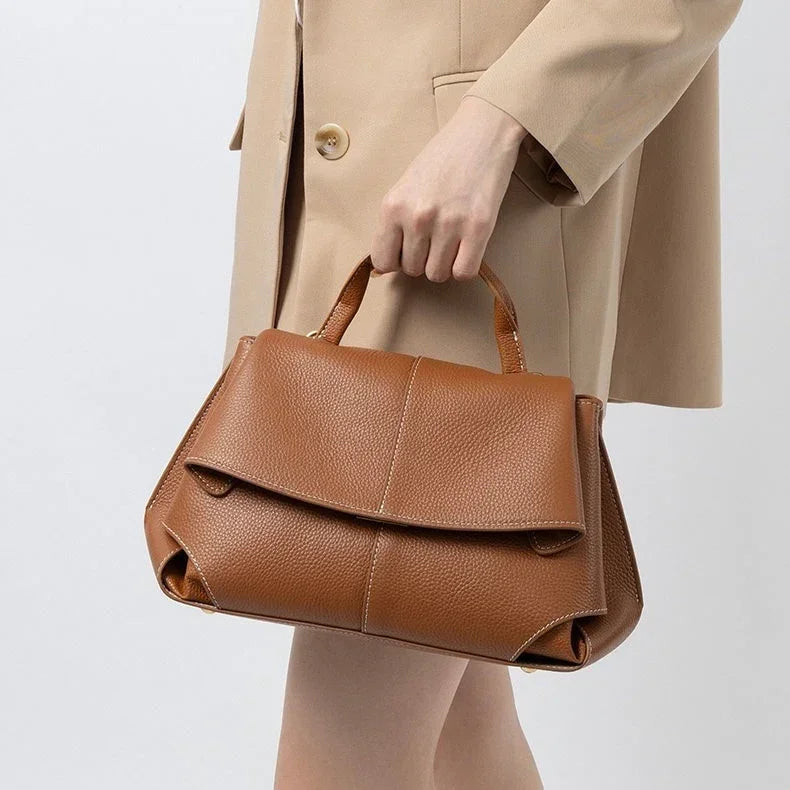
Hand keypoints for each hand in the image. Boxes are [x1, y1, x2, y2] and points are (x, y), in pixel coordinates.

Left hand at [370, 96, 526, 281]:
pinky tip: (466, 248)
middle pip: (413, 270)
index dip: (395, 261)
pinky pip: (464, 272)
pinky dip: (464, 266)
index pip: (383, 261)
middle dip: (422, 259)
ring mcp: (449, 224)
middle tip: (434, 237)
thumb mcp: (405, 186)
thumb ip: (394, 223)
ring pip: (437, 274)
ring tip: (451, 240)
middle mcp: (417, 217)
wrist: (481, 132)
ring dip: (444, 264)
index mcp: (393, 206)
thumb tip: (383, 268)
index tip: (406, 251)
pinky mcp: (479, 228)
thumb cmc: (442, 159)